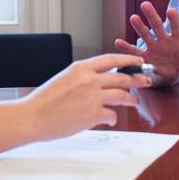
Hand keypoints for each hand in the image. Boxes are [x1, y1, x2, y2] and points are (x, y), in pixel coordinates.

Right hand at [22, 53, 151, 139]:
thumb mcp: (64, 78)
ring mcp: (92, 97)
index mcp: (81, 67)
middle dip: (138, 80)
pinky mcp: (93, 115)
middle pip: (122, 78)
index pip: (112, 60)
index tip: (139, 62)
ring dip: (131, 100)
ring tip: (133, 102)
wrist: (33, 117)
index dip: (129, 61)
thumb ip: (84, 76)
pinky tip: (110, 119)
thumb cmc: (45, 100)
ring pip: (122, 96)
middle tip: (146, 82)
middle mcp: (89, 79)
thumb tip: (102, 80)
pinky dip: (113, 117)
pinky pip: (113, 115)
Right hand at [113, 1, 178, 85]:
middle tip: (145, 4)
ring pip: (145, 35)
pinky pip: (135, 52)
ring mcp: (154, 47)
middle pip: (157, 26)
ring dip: (139, 27)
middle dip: (151, 16)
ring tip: (133, 18)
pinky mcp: (146, 57)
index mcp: (176, 37)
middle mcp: (163, 39)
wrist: (176, 72)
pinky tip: (118, 42)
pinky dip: (126, 48)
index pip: (176, 26)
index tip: (171, 10)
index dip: (174, 19)